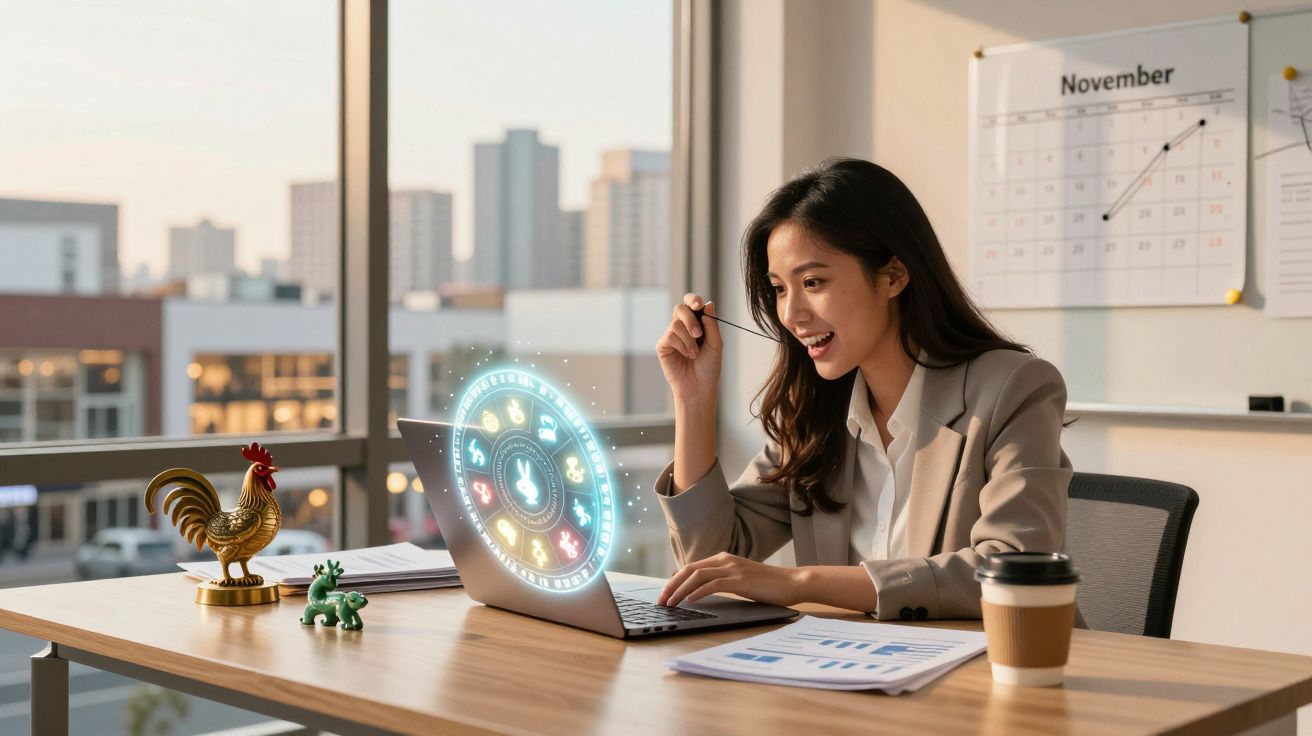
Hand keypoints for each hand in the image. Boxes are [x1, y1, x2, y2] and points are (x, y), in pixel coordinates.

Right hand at [655, 293, 722, 403]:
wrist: (699, 387)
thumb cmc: (709, 367)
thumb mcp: (716, 344)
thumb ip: (711, 324)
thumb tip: (708, 304)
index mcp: (697, 324)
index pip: (691, 304)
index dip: (693, 300)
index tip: (699, 305)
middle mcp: (683, 327)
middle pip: (680, 308)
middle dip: (690, 319)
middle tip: (698, 334)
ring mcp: (672, 336)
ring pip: (676, 323)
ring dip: (688, 339)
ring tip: (695, 354)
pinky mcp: (663, 346)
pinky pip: (670, 336)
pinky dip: (681, 345)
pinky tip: (687, 356)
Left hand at [658, 552, 802, 607]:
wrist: (793, 583)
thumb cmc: (768, 585)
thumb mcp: (740, 580)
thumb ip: (723, 581)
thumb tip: (700, 593)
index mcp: (724, 559)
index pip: (691, 567)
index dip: (675, 580)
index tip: (665, 593)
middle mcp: (725, 560)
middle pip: (689, 570)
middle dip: (671, 585)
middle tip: (661, 600)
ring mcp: (733, 569)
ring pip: (697, 576)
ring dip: (680, 590)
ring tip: (670, 603)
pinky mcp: (740, 580)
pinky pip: (712, 585)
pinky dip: (698, 592)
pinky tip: (690, 601)